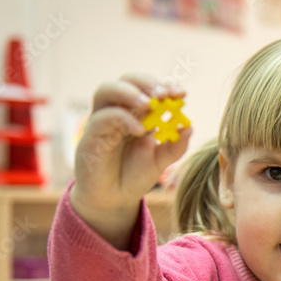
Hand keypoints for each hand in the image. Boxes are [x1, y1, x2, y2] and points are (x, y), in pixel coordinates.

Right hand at [71, 74, 192, 247]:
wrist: (113, 199)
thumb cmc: (134, 175)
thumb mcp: (161, 161)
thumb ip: (175, 145)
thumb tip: (189, 126)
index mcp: (137, 113)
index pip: (148, 88)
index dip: (165, 86)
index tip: (181, 93)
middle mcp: (119, 111)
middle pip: (127, 80)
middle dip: (147, 83)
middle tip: (164, 94)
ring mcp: (103, 121)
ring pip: (107, 90)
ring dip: (130, 92)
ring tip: (150, 104)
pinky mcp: (90, 135)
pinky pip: (103, 117)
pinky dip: (123, 118)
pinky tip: (140, 130)